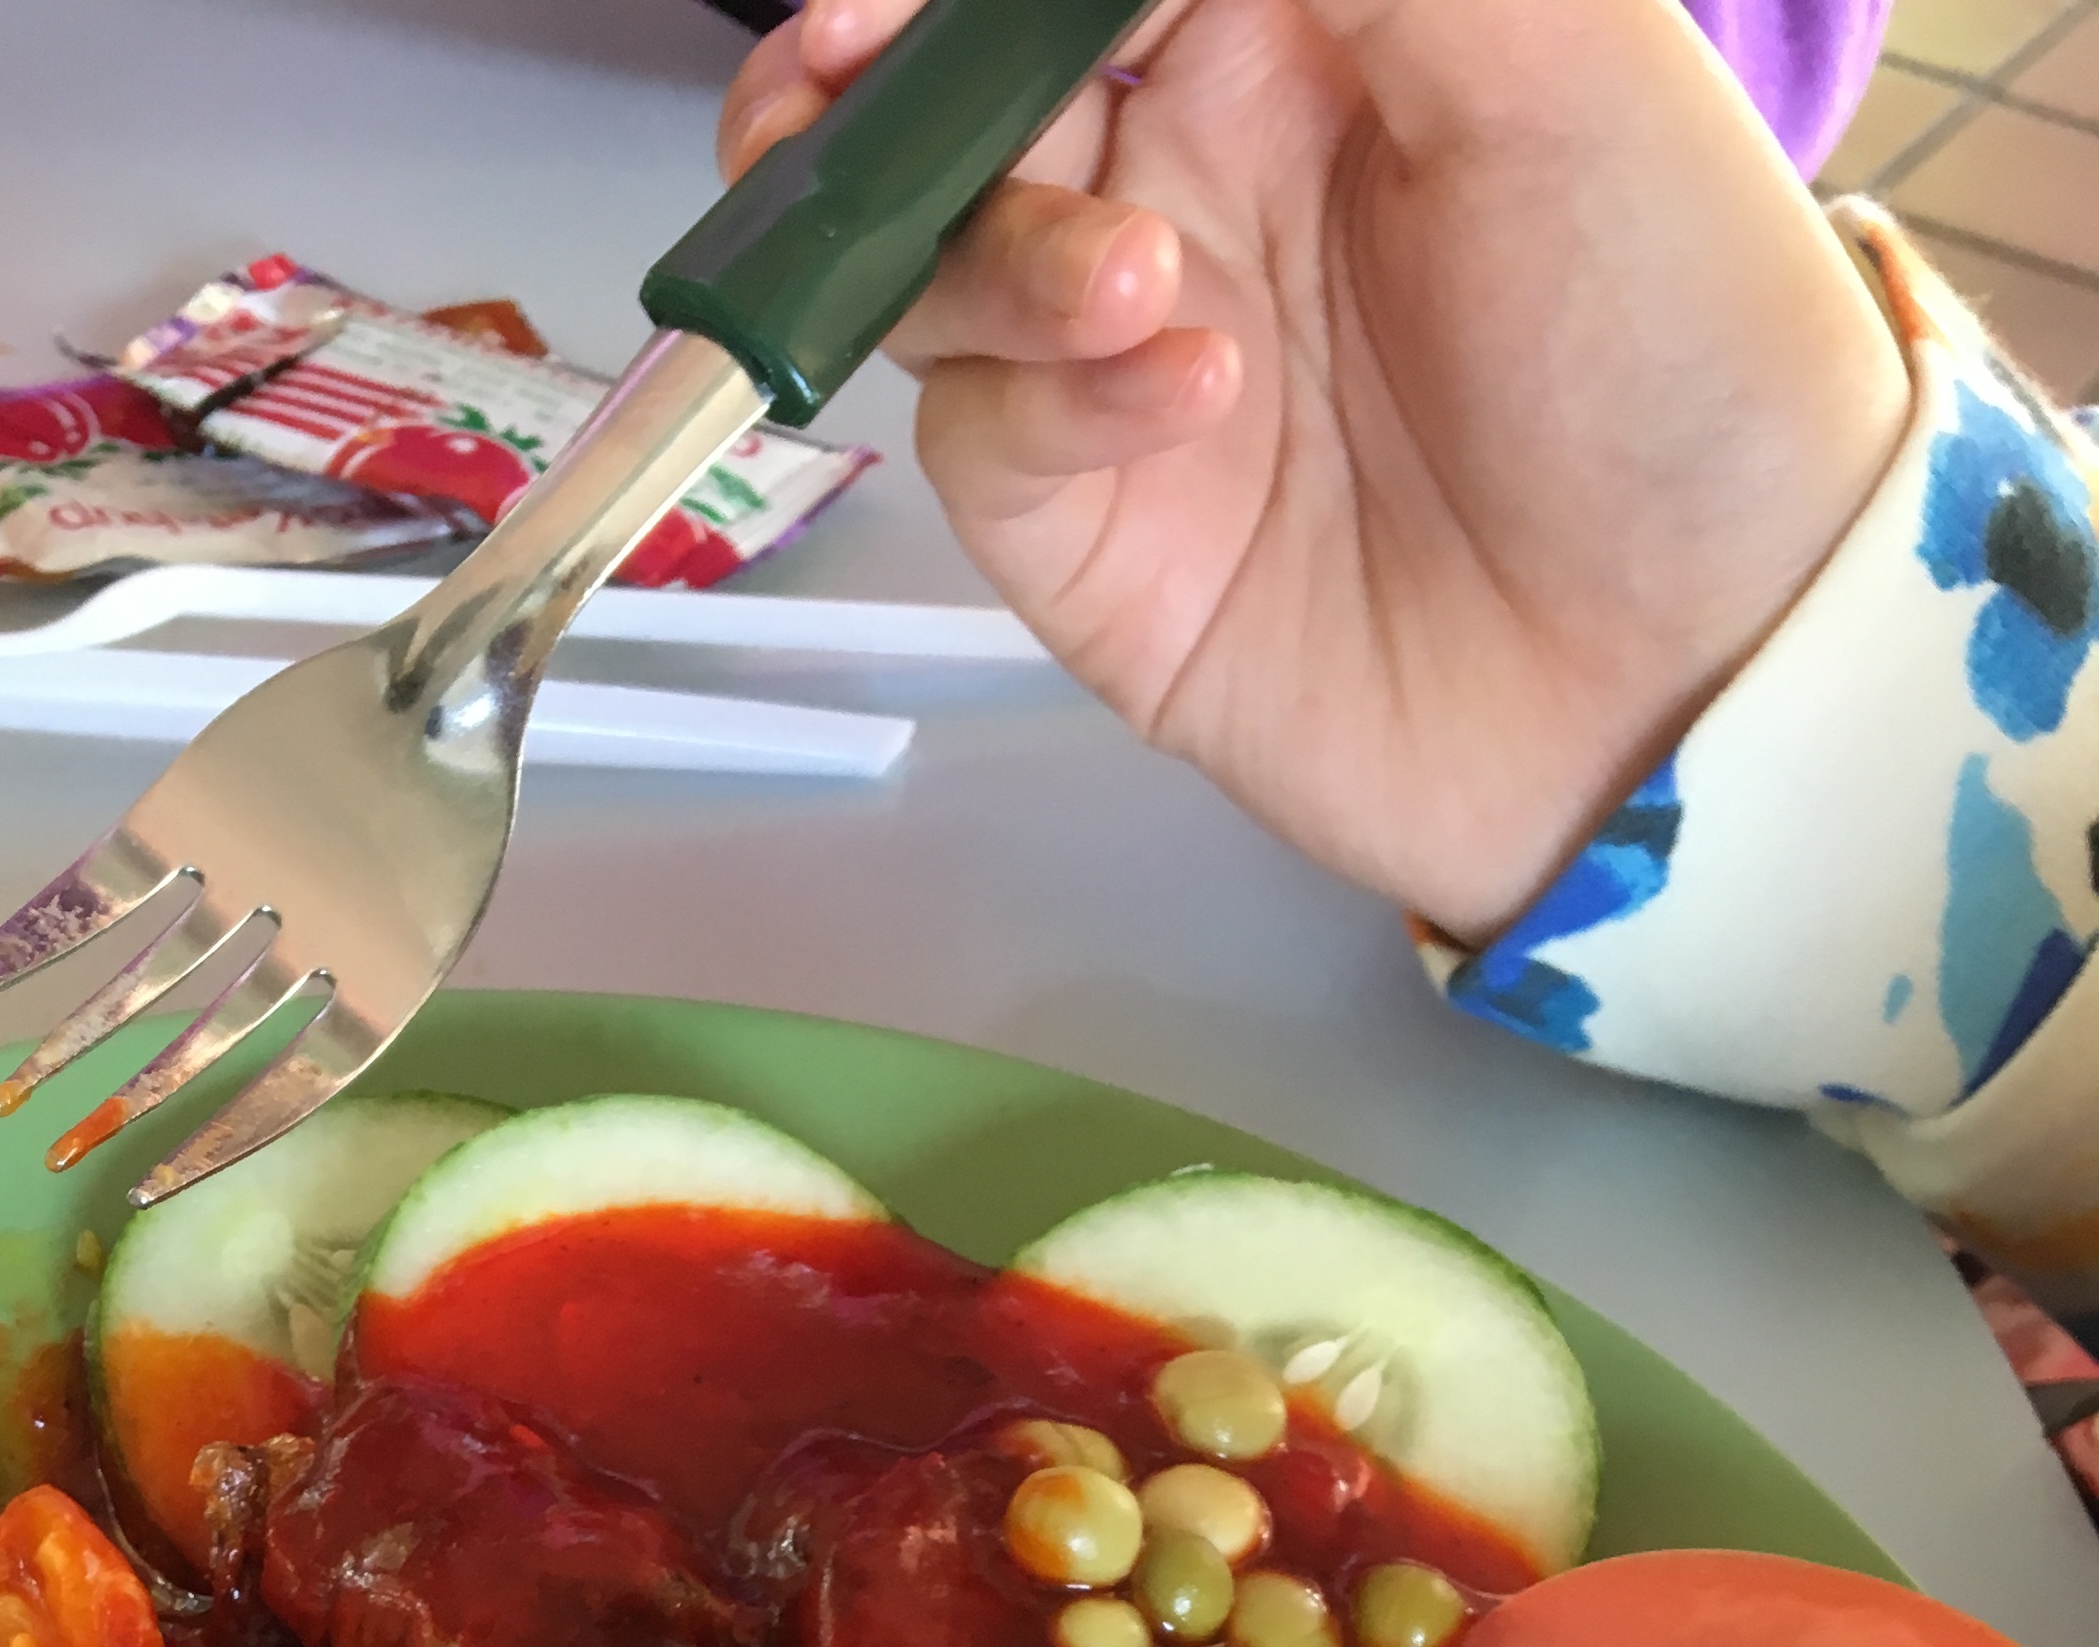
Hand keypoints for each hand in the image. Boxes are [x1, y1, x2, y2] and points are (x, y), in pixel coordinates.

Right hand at [719, 0, 1909, 937]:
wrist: (1706, 679)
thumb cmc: (1688, 354)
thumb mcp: (1566, 63)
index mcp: (1300, 42)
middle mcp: (1194, 187)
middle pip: (950, 99)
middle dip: (879, 79)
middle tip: (845, 76)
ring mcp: (1125, 367)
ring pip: (933, 262)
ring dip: (984, 244)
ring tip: (1127, 280)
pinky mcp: (1094, 540)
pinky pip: (984, 435)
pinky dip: (1051, 397)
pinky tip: (1191, 395)